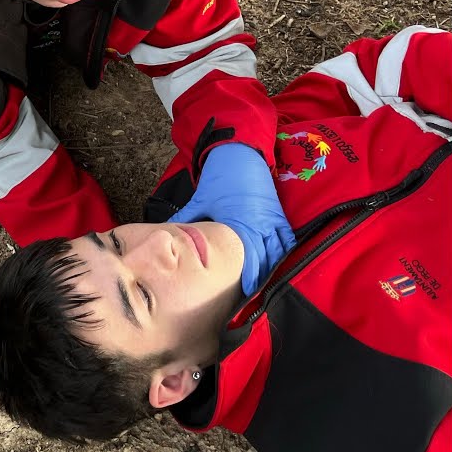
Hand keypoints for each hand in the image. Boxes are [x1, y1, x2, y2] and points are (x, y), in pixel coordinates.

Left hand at [168, 143, 295, 295]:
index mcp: (240, 224)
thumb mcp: (198, 202)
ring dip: (270, 268)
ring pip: (276, 252)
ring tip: (263, 287)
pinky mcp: (278, 214)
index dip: (246, 278)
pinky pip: (285, 238)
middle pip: (263, 260)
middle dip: (258, 279)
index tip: (243, 294)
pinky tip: (278, 266)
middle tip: (251, 297)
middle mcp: (259, 225)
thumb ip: (184, 221)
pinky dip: (283, 252)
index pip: (246, 258)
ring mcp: (272, 220)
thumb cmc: (218, 179)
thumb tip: (166, 235)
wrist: (239, 154)